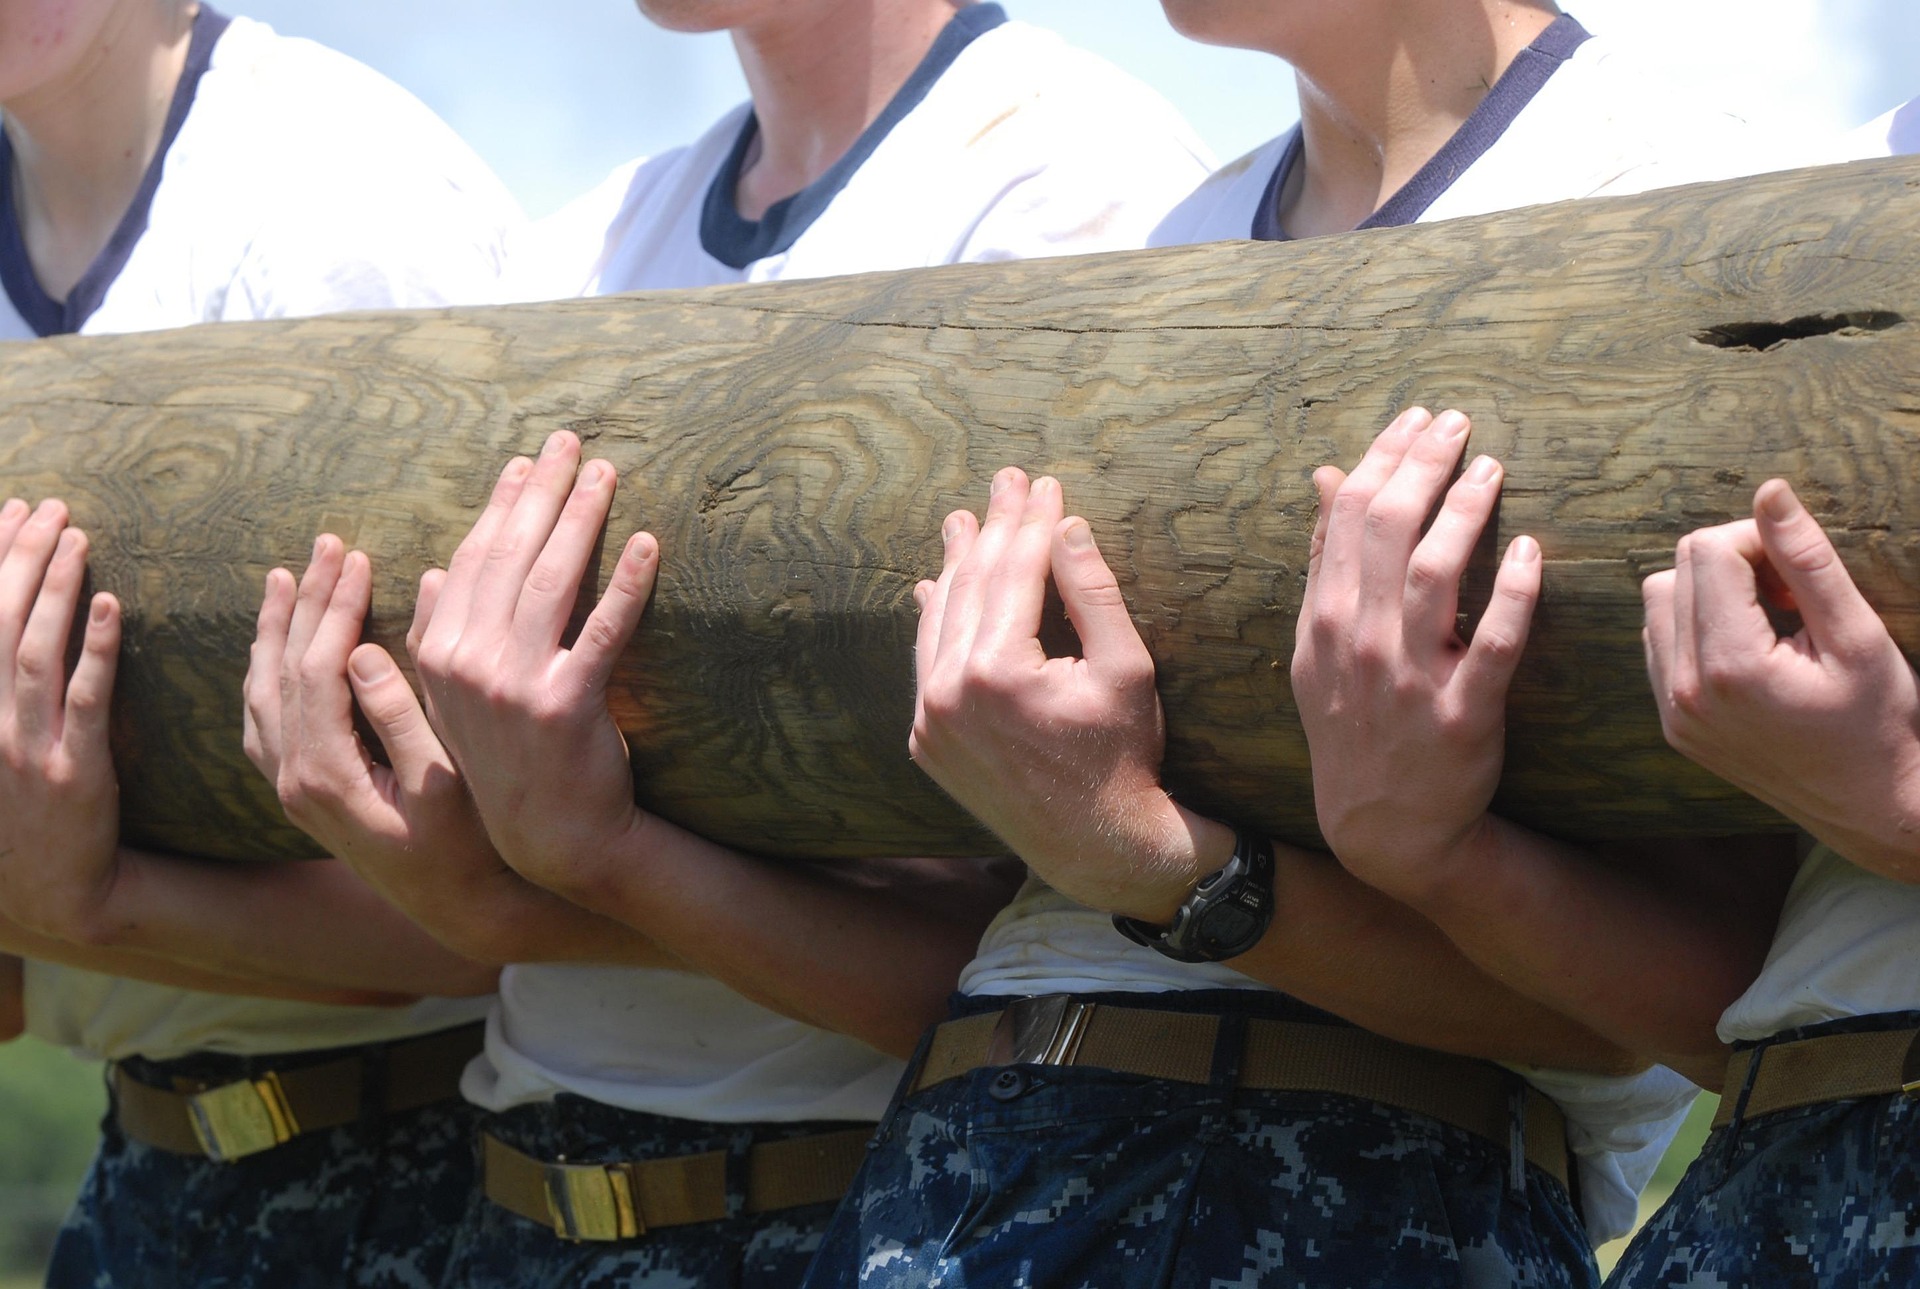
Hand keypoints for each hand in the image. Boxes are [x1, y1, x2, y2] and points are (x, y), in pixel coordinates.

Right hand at [0, 498, 122, 941]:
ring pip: (33, 652)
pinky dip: (97, 650)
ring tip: (78, 536)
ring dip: (55, 588)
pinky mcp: (73, 772)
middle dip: (20, 556)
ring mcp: (24, 747)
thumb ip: (1, 679)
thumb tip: (17, 614)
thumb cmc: (24, 808)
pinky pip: (85, 701)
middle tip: (51, 506)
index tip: (10, 509)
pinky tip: (113, 606)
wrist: (53, 889)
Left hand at [243, 533, 501, 923]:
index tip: (360, 560)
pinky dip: (265, 670)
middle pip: (281, 670)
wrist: (453, 909)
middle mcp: (292, 780)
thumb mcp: (445, 785)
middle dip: (306, 602)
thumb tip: (368, 653)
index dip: (336, 609)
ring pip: (260, 692)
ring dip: (275, 630)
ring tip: (285, 578)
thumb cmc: (468, 848)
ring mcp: (288, 788)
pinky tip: (275, 646)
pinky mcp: (296, 793)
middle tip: (327, 546)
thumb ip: (403, 718)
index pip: (317, 669)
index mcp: (326, 774)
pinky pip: (261, 719)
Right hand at [410, 432, 661, 900]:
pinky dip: (627, 583)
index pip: (473, 558)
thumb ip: (439, 636)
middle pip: (511, 555)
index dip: (501, 504)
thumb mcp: (455, 700)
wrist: (550, 837)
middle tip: (569, 441)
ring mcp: (515, 684)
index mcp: (438, 652)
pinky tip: (649, 543)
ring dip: (582, 517)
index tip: (524, 462)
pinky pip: (604, 631)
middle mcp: (468, 662)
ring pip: (553, 580)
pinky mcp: (568, 705)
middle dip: (541, 490)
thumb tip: (433, 573)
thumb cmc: (508, 760)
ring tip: (605, 472)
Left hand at [910, 467, 1231, 922]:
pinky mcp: (925, 741)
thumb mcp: (1126, 668)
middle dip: (992, 529)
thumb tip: (1066, 523)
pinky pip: (926, 665)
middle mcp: (948, 694)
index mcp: (998, 672)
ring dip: (954, 566)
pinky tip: (933, 588)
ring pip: (940, 621)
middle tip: (1004, 480)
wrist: (1097, 846)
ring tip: (962, 521)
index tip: (1042, 481)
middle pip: (972, 587)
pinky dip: (933, 622)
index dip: (1030, 522)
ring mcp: (929, 720)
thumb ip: (1094, 592)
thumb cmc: (1124, 756)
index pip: (1014, 572)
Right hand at [1290, 408, 1541, 901]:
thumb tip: (1330, 476)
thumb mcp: (1318, 645)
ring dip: (1464, 513)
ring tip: (1491, 468)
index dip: (1385, 456)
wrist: (1382, 825)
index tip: (1418, 419)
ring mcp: (1409, 679)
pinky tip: (1529, 552)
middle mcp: (1360, 642)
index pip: (1350, 516)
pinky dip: (1513, 594)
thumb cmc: (1354, 723)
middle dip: (1424, 464)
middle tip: (1458, 422)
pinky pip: (1493, 644)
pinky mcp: (1462, 715)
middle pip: (1389, 531)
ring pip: (1435, 576)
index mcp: (1324, 619)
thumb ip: (1326, 561)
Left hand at [1644, 479, 1919, 878]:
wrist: (1872, 807)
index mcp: (1730, 666)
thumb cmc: (1880, 721)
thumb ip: (1807, 559)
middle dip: (1734, 564)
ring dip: (1709, 593)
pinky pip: (1659, 644)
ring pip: (1657, 602)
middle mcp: (1685, 691)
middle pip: (1676, 569)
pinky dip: (1696, 628)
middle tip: (1792, 597)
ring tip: (1771, 621)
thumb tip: (1768, 490)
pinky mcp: (1671, 726)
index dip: (1758, 542)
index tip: (1801, 575)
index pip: (1707, 550)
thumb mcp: (1858, 635)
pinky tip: (1749, 649)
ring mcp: (1672, 712)